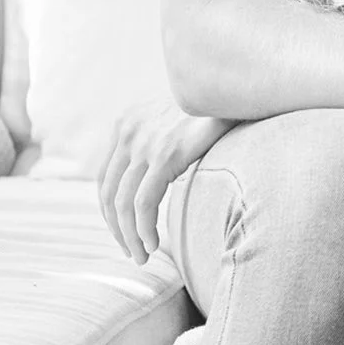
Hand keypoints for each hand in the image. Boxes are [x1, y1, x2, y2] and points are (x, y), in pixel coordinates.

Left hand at [97, 100, 234, 262]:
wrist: (237, 89)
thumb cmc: (214, 110)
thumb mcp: (175, 122)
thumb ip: (157, 143)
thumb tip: (155, 178)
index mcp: (126, 122)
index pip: (106, 178)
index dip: (111, 212)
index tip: (124, 233)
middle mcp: (127, 130)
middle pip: (108, 193)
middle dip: (117, 229)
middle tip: (132, 252)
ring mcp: (144, 142)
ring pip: (123, 204)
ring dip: (130, 237)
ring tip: (143, 255)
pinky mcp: (165, 154)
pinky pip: (144, 203)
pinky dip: (144, 229)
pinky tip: (153, 244)